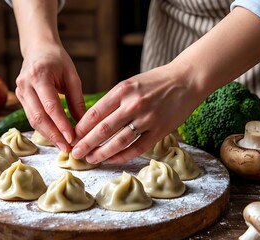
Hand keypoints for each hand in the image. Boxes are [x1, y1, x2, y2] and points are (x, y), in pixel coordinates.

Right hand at [15, 42, 85, 151]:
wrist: (37, 48)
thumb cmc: (57, 60)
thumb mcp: (71, 76)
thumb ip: (76, 100)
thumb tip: (83, 125)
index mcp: (39, 75)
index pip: (50, 106)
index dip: (61, 124)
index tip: (72, 138)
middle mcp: (25, 84)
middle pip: (38, 117)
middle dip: (54, 135)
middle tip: (67, 149)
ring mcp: (19, 92)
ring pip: (33, 120)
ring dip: (48, 135)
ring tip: (63, 146)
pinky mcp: (19, 97)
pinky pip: (31, 117)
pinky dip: (43, 129)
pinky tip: (55, 137)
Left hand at [71, 64, 200, 163]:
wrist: (187, 80)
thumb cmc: (155, 82)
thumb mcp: (130, 83)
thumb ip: (113, 101)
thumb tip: (91, 120)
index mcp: (122, 90)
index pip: (95, 113)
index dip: (81, 128)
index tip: (72, 136)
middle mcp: (133, 104)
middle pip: (103, 129)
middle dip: (86, 144)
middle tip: (75, 153)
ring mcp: (147, 118)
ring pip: (119, 141)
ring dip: (102, 153)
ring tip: (90, 159)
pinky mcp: (160, 130)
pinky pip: (137, 147)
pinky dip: (122, 155)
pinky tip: (112, 160)